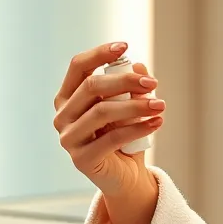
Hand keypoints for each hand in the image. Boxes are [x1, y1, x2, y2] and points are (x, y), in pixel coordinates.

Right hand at [53, 41, 164, 196]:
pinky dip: (138, 127)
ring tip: (161, 105)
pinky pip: (113, 138)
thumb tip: (138, 66)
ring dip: (136, 105)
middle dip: (126, 81)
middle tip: (153, 83)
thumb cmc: (123, 136)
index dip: (99, 53)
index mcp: (67, 97)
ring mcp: (68, 139)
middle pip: (92, 86)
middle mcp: (62, 116)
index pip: (77, 66)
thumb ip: (130, 86)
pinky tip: (157, 122)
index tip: (125, 46)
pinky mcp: (81, 159)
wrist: (125, 177)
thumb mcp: (128, 106)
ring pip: (102, 111)